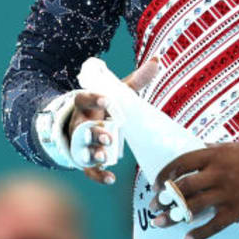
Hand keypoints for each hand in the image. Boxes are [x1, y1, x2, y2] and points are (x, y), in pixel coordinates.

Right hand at [68, 57, 157, 184]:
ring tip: (103, 157)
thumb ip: (136, 80)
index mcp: (85, 105)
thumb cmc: (104, 108)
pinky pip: (88, 170)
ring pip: (81, 149)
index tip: (106, 101)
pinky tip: (111, 179)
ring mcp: (80, 143)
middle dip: (93, 133)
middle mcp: (79, 124)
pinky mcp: (85, 160)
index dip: (93, 99)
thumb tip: (158, 60)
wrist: (82, 128)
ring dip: (92, 153)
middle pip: (81, 128)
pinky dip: (99, 175)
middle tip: (107, 136)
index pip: (83, 99)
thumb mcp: (117, 93)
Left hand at [149, 142, 238, 238]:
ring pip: (193, 207)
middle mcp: (218, 173)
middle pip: (183, 188)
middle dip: (163, 199)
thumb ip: (208, 150)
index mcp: (214, 156)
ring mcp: (227, 193)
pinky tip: (188, 238)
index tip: (155, 185)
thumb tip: (190, 150)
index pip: (181, 164)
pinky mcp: (236, 209)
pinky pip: (214, 225)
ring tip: (160, 224)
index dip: (164, 175)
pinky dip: (199, 233)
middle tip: (153, 207)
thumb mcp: (229, 147)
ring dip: (173, 217)